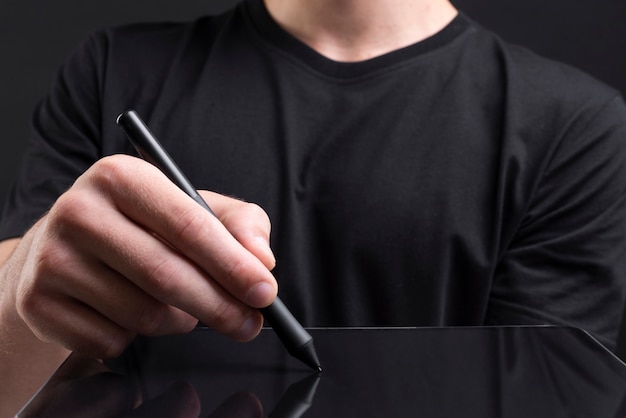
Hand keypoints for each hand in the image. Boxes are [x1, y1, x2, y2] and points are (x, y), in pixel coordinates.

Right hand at [3, 154, 277, 358]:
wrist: (60, 248)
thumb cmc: (137, 226)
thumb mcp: (190, 207)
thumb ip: (238, 223)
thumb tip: (262, 260)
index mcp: (121, 176)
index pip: (188, 224)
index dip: (233, 264)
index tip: (265, 292)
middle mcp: (79, 210)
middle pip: (166, 275)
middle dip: (220, 307)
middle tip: (249, 323)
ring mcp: (53, 259)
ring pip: (143, 314)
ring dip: (179, 320)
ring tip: (177, 304)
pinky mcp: (39, 303)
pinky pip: (111, 340)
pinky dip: (136, 338)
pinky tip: (130, 313)